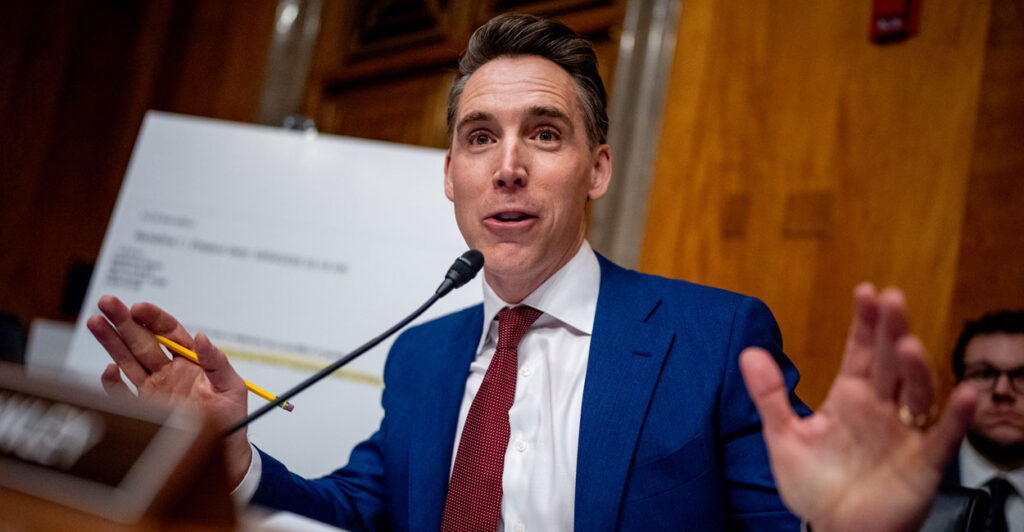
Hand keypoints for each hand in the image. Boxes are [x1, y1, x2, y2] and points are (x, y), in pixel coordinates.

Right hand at [87, 295, 252, 485]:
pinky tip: (109, 369)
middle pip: (142, 341)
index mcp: (190, 361)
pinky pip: (124, 395)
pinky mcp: (146, 411)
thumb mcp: (232, 386)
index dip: (153, 319)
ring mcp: (154, 390)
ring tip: (96, 321)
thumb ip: (217, 361)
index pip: (168, 332)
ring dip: (111, 342)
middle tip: (107, 303)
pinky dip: (114, 384)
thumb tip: (201, 338)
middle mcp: (168, 371)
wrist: (224, 452)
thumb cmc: (231, 418)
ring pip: (128, 361)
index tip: (138, 308)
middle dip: (124, 321)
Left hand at [740, 284, 976, 531]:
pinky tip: (962, 394)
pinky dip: (956, 418)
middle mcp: (881, 409)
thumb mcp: (784, 438)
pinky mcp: (922, 464)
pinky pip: (943, 438)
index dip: (864, 323)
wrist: (833, 531)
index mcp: (850, 397)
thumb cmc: (814, 485)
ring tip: (907, 344)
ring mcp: (904, 434)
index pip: (860, 351)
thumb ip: (769, 396)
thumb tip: (749, 352)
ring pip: (916, 393)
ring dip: (915, 368)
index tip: (866, 291)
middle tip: (892, 299)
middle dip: (891, 331)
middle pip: (890, 363)